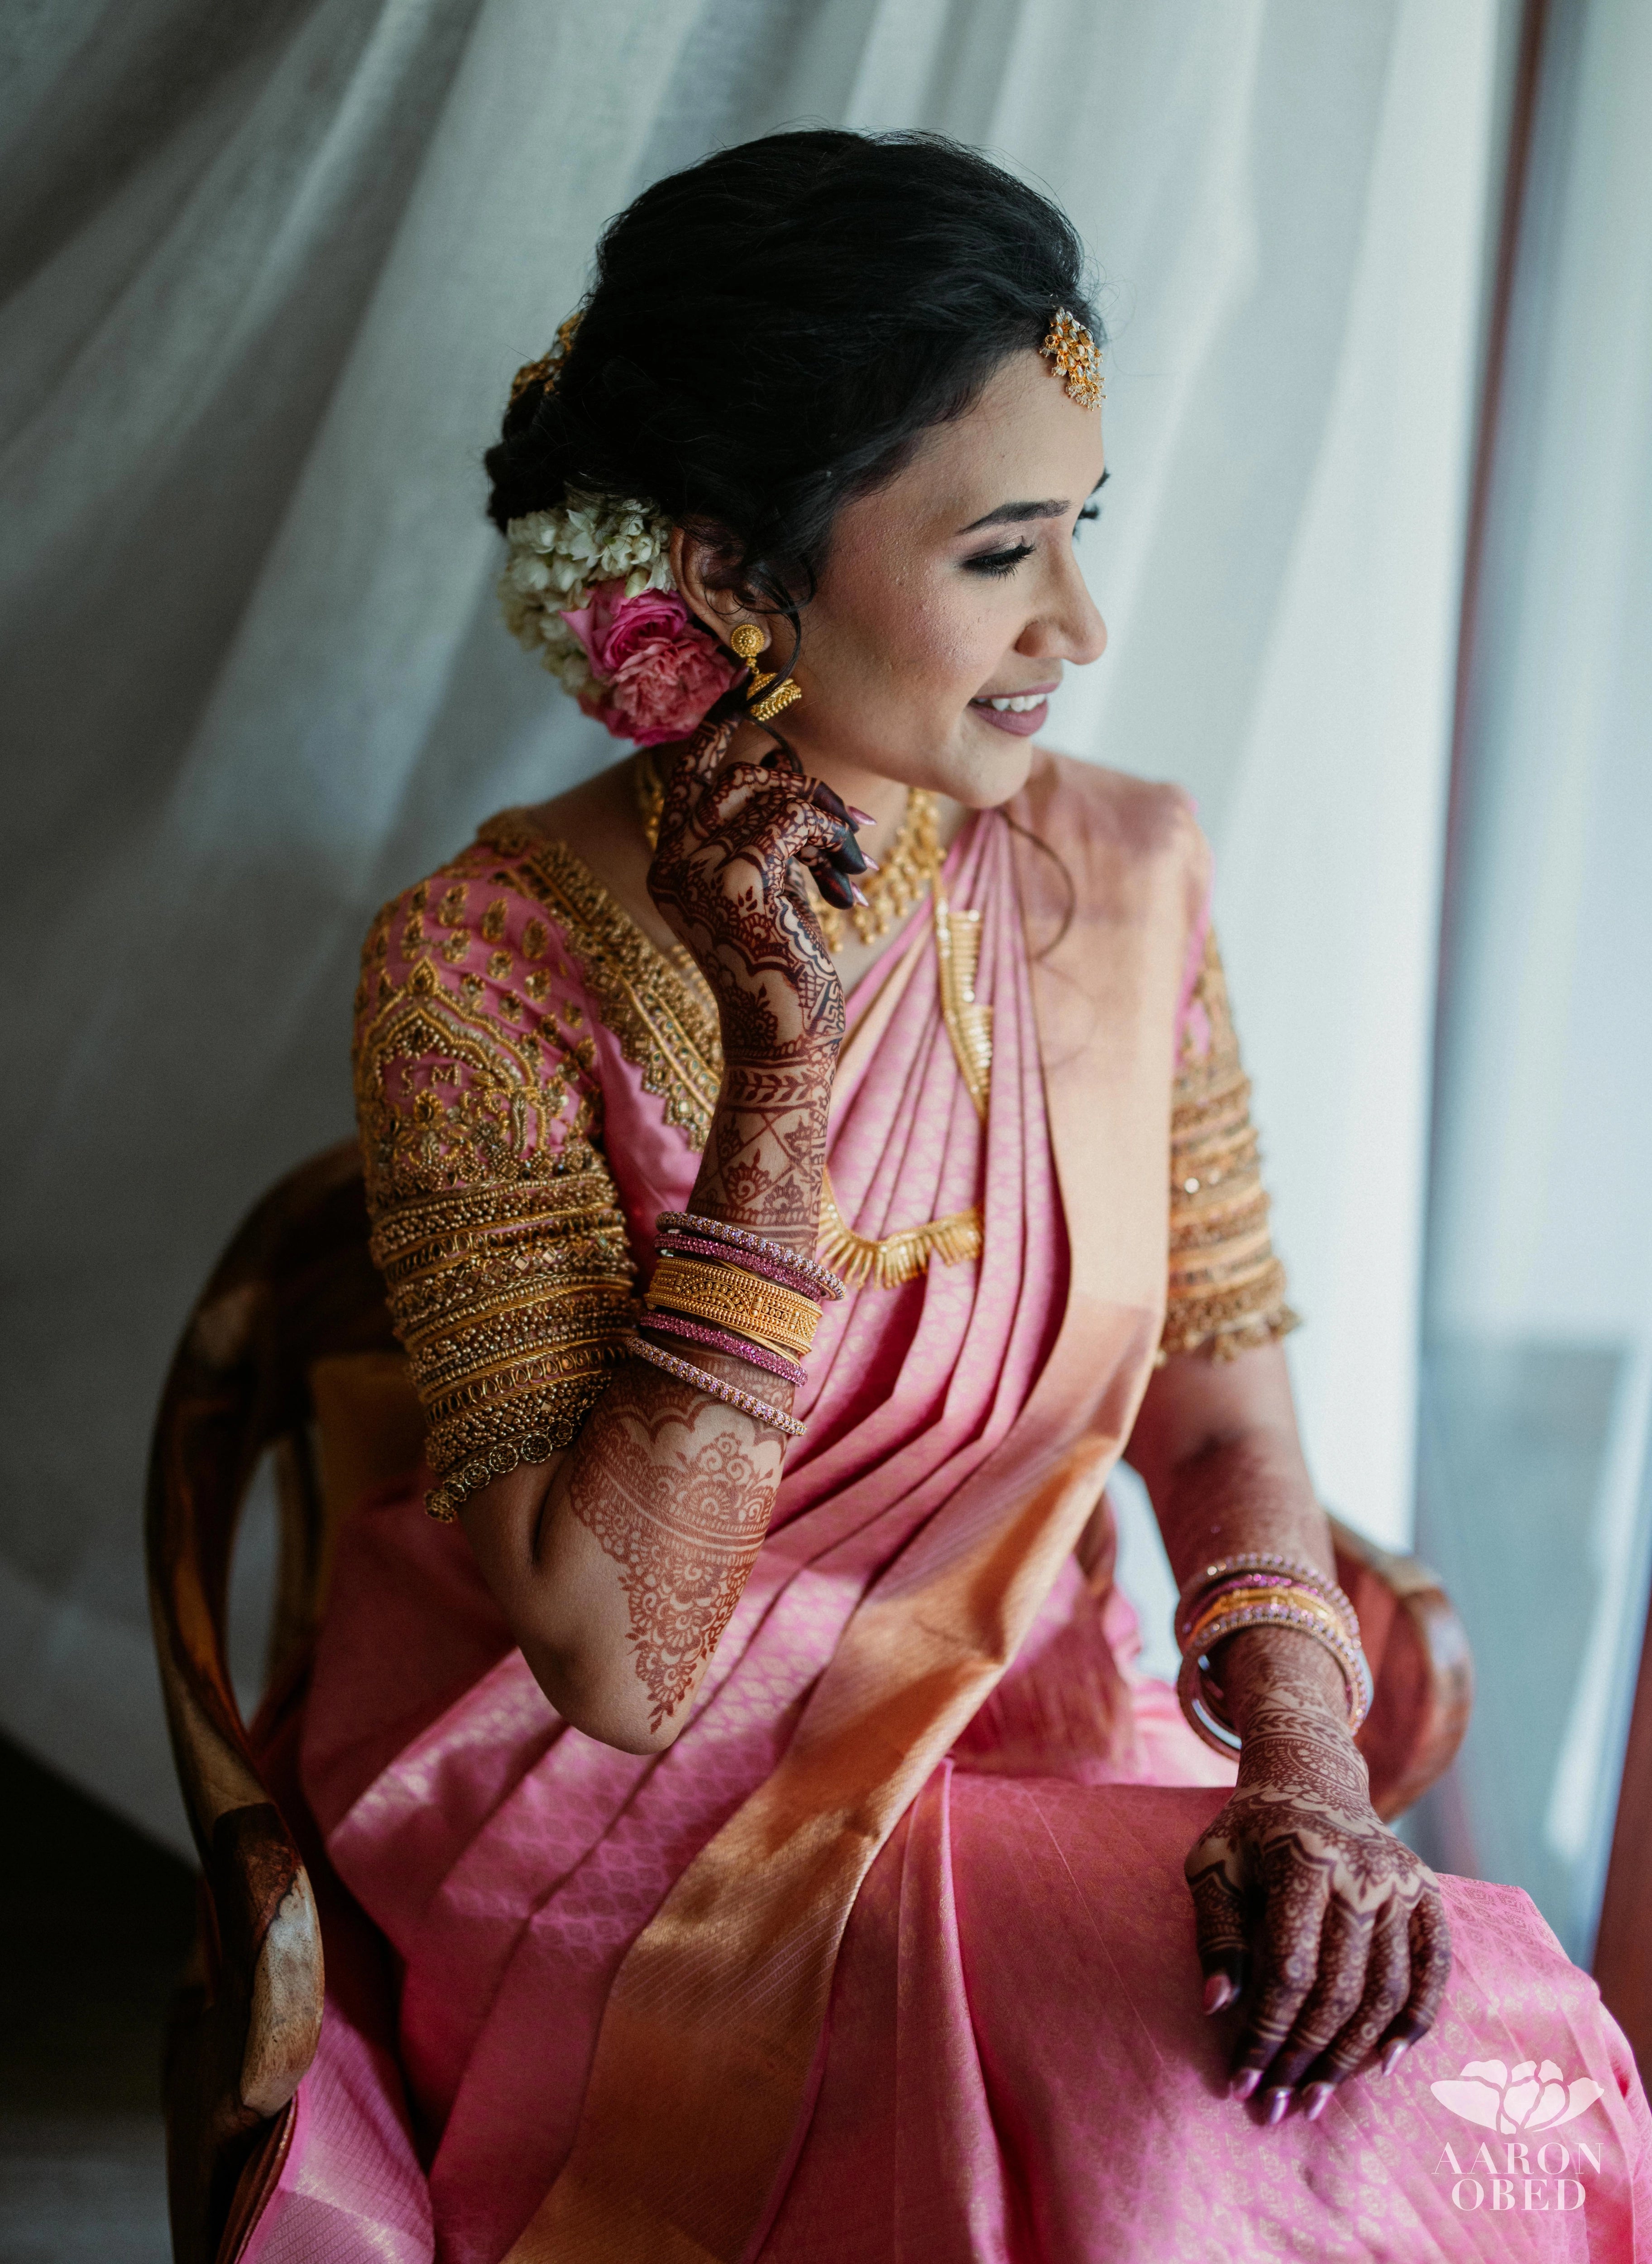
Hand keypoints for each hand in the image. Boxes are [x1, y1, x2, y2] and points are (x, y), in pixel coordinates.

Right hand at [647, 721, 857, 1066]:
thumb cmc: (784, 972)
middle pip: (733, 775)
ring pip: (763, 789)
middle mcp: (672, 864)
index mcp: (671, 865)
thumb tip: (779, 754)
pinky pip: (789, 818)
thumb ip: (760, 835)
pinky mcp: (736, 882)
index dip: (720, 732)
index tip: (751, 698)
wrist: (783, 1039)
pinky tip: (845, 882)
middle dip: (798, 787)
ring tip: (849, 864)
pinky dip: (826, 840)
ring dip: (820, 818)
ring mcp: (696, 871)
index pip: (689, 774)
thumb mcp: (768, 892)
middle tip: (843, 827)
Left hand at [1184, 1685, 1449, 2124]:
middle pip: (1340, 1989)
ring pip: (1387, 1992)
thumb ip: (1215, 1932)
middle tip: (1278, 2107)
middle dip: (1305, 2058)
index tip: (1241, 2079)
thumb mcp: (1214, 1865)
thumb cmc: (1250, 1831)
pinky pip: (1433, 1972)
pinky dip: (1415, 2023)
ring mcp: (1401, 1883)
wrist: (1313, 1779)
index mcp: (1302, 1858)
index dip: (1265, 2032)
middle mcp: (1362, 1872)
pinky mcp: (1427, 1893)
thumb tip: (1217, 2005)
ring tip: (1317, 2098)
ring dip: (1351, 2056)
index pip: (1288, 1968)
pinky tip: (1385, 2064)